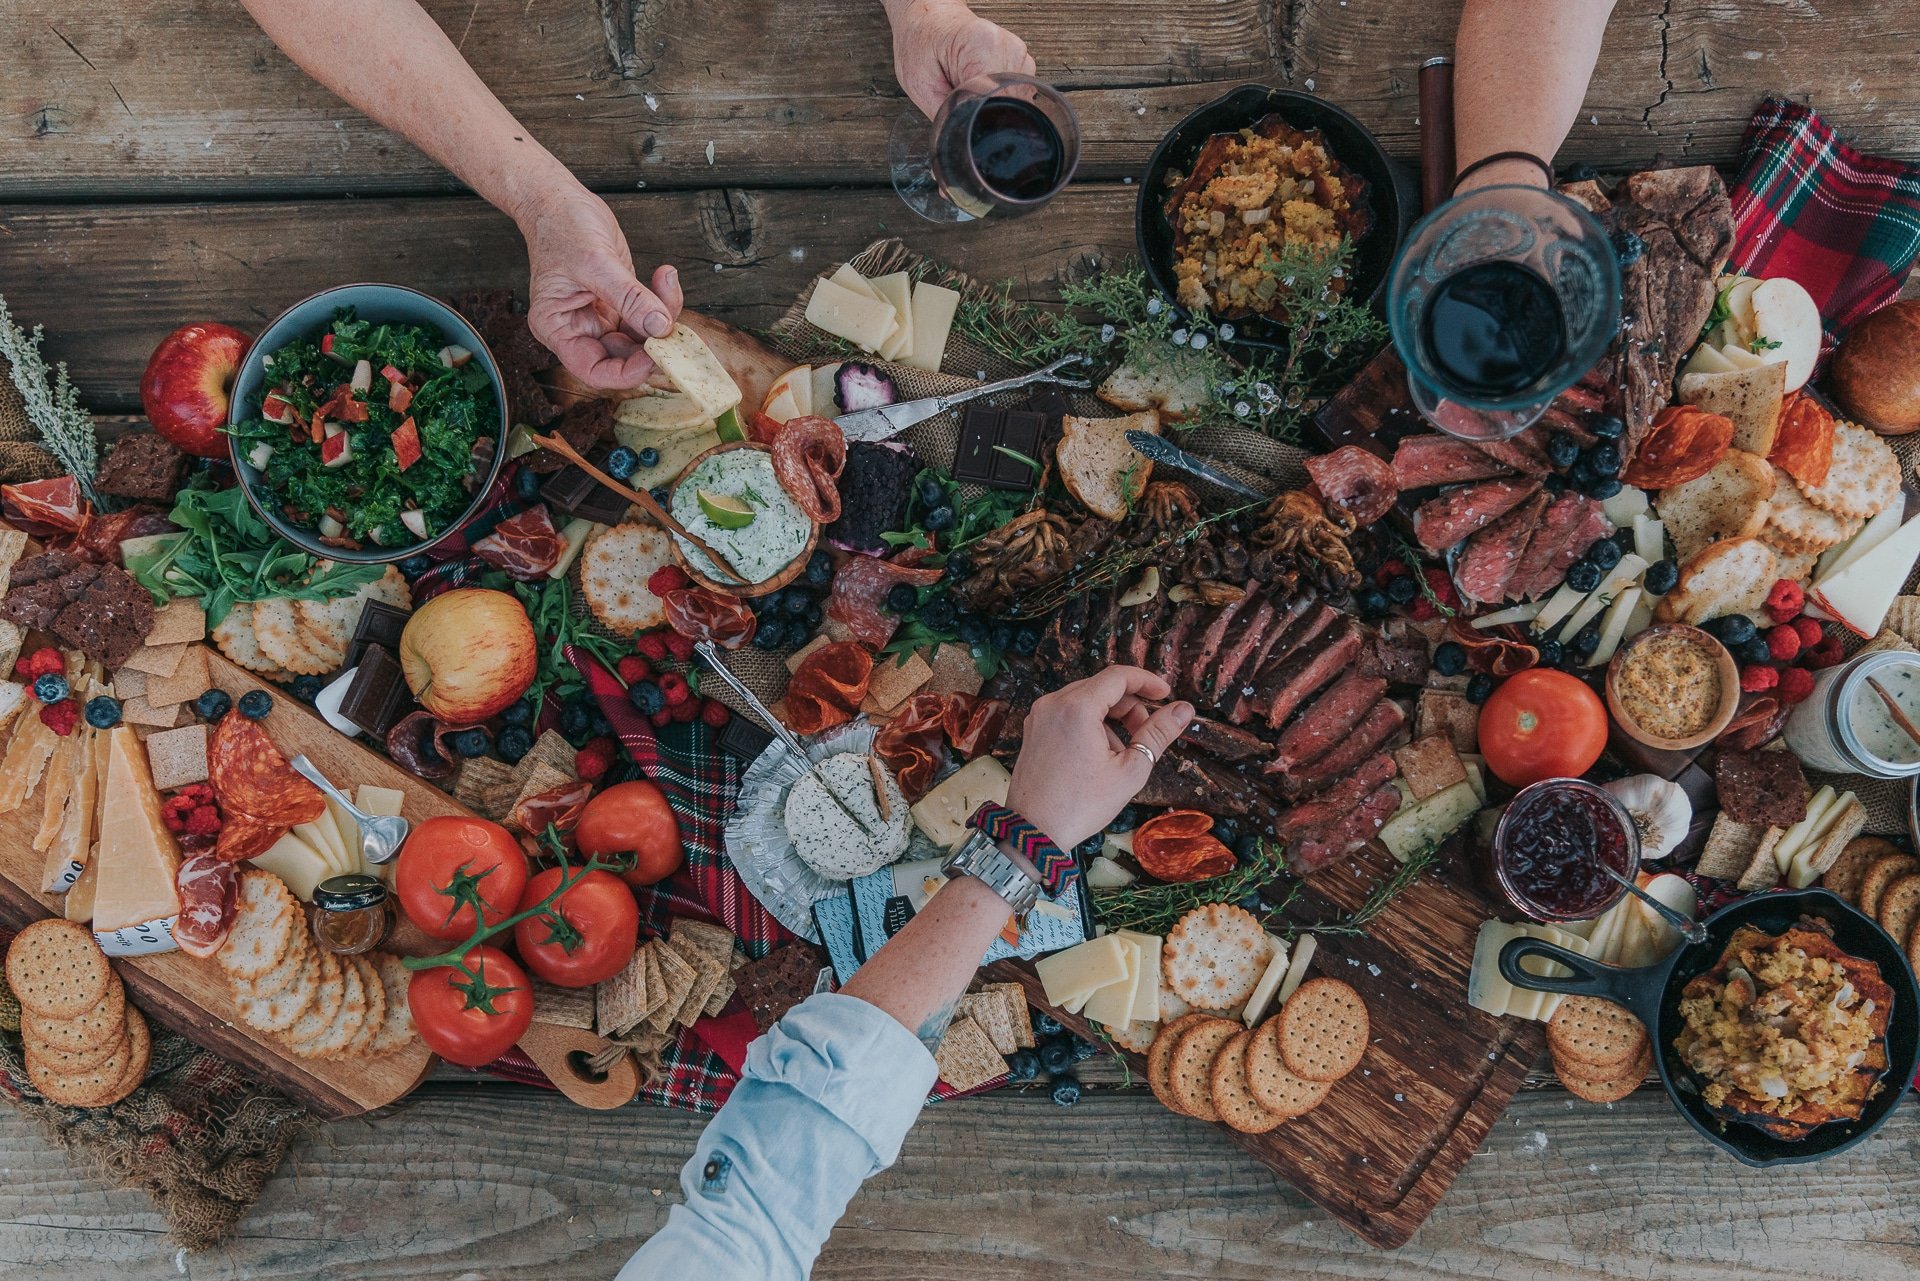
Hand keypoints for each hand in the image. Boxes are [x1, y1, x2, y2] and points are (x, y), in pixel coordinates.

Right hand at [518, 186, 683, 389]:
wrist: (560, 200)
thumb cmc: (561, 226)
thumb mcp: (594, 262)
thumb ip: (629, 297)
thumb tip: (660, 327)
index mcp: (558, 328)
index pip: (594, 370)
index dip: (625, 372)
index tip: (653, 356)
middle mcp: (579, 329)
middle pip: (623, 357)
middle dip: (652, 342)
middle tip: (674, 323)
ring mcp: (601, 317)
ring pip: (641, 337)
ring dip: (662, 316)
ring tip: (666, 282)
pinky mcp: (619, 303)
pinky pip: (647, 315)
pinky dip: (662, 301)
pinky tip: (664, 276)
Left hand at [888, 0, 1034, 118]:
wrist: (928, 19)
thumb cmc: (920, 43)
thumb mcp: (920, 83)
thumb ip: (945, 116)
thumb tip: (960, 145)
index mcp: (983, 46)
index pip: (996, 101)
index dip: (978, 116)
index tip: (960, 112)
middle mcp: (1007, 47)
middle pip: (1009, 104)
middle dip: (984, 110)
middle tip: (958, 92)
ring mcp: (1018, 53)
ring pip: (1015, 101)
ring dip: (991, 102)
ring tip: (967, 83)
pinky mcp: (1021, 61)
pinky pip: (1016, 92)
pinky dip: (996, 95)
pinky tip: (979, 82)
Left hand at [1004, 667, 1193, 849]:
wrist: (1034, 831)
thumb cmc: (1081, 805)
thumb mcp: (1130, 770)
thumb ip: (1158, 734)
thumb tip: (1184, 709)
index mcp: (1076, 708)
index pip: (1118, 676)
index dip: (1147, 681)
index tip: (1166, 694)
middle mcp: (1053, 703)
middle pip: (1102, 687)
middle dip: (1130, 704)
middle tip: (1147, 733)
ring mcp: (1039, 715)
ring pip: (1085, 699)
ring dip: (1111, 716)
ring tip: (1123, 751)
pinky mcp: (1033, 729)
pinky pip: (1068, 713)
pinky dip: (1090, 723)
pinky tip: (1100, 754)